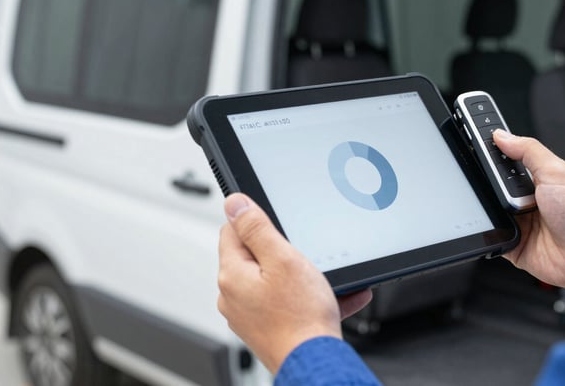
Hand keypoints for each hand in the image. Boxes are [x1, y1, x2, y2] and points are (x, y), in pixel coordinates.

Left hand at [217, 194, 371, 372]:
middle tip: (305, 257)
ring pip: (273, 280)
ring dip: (299, 275)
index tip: (279, 227)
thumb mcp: (283, 258)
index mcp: (232, 274)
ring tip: (323, 282)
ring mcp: (249, 314)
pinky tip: (332, 297)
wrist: (315, 360)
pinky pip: (284, 302)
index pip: (232, 230)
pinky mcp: (265, 327)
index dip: (257, 222)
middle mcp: (233, 296)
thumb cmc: (301, 316)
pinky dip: (305, 296)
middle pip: (253, 255)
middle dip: (282, 251)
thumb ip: (256, 228)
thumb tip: (234, 203)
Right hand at [493, 130, 564, 295]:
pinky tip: (502, 225)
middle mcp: (528, 197)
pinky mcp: (512, 241)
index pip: (508, 157)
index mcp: (539, 177)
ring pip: (489, 205)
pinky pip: (491, 232)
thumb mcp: (557, 172)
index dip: (493, 149)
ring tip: (512, 209)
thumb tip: (502, 135)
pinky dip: (490, 229)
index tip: (475, 138)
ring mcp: (519, 220)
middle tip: (504, 184)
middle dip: (491, 180)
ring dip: (493, 205)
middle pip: (494, 181)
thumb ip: (528, 150)